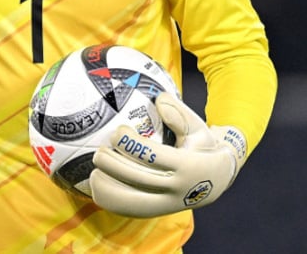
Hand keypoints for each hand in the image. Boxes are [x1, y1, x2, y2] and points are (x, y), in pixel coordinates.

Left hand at [90, 92, 245, 217]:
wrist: (217, 180)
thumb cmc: (202, 147)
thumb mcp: (199, 128)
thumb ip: (179, 114)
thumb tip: (158, 99)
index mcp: (187, 166)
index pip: (152, 156)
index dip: (129, 143)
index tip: (118, 131)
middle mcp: (176, 189)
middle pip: (136, 178)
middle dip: (111, 163)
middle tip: (100, 150)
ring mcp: (165, 205)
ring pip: (128, 200)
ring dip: (106, 184)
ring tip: (95, 170)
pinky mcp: (156, 213)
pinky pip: (126, 210)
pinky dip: (107, 199)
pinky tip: (96, 184)